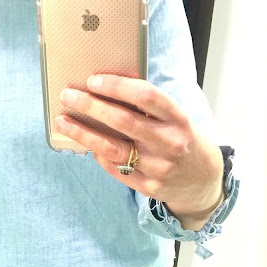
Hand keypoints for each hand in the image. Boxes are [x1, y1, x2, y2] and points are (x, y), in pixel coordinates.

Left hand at [55, 74, 223, 226]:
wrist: (203, 181)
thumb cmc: (184, 140)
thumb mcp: (177, 118)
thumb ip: (150, 107)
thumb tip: (107, 87)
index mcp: (179, 119)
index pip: (146, 96)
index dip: (117, 86)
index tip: (93, 80)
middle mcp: (170, 143)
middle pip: (123, 121)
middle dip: (91, 106)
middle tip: (68, 95)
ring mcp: (159, 168)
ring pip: (112, 148)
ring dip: (83, 133)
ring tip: (63, 121)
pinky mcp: (148, 186)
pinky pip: (115, 169)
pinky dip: (97, 154)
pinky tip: (85, 144)